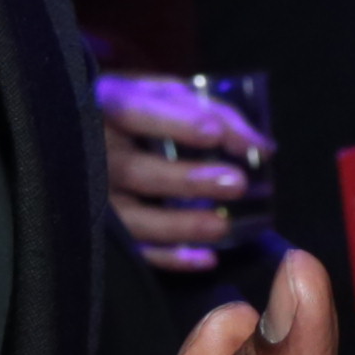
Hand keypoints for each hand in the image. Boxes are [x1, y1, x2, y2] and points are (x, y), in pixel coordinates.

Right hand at [94, 71, 262, 269]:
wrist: (94, 137)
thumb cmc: (145, 112)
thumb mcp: (173, 96)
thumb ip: (217, 113)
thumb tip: (259, 146)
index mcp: (107, 106)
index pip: (134, 111)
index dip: (174, 123)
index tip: (215, 134)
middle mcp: (94, 153)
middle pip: (134, 171)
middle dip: (186, 179)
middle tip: (237, 183)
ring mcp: (95, 197)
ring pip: (131, 219)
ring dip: (179, 225)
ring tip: (222, 225)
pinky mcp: (104, 231)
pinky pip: (135, 251)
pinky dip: (170, 258)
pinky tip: (207, 258)